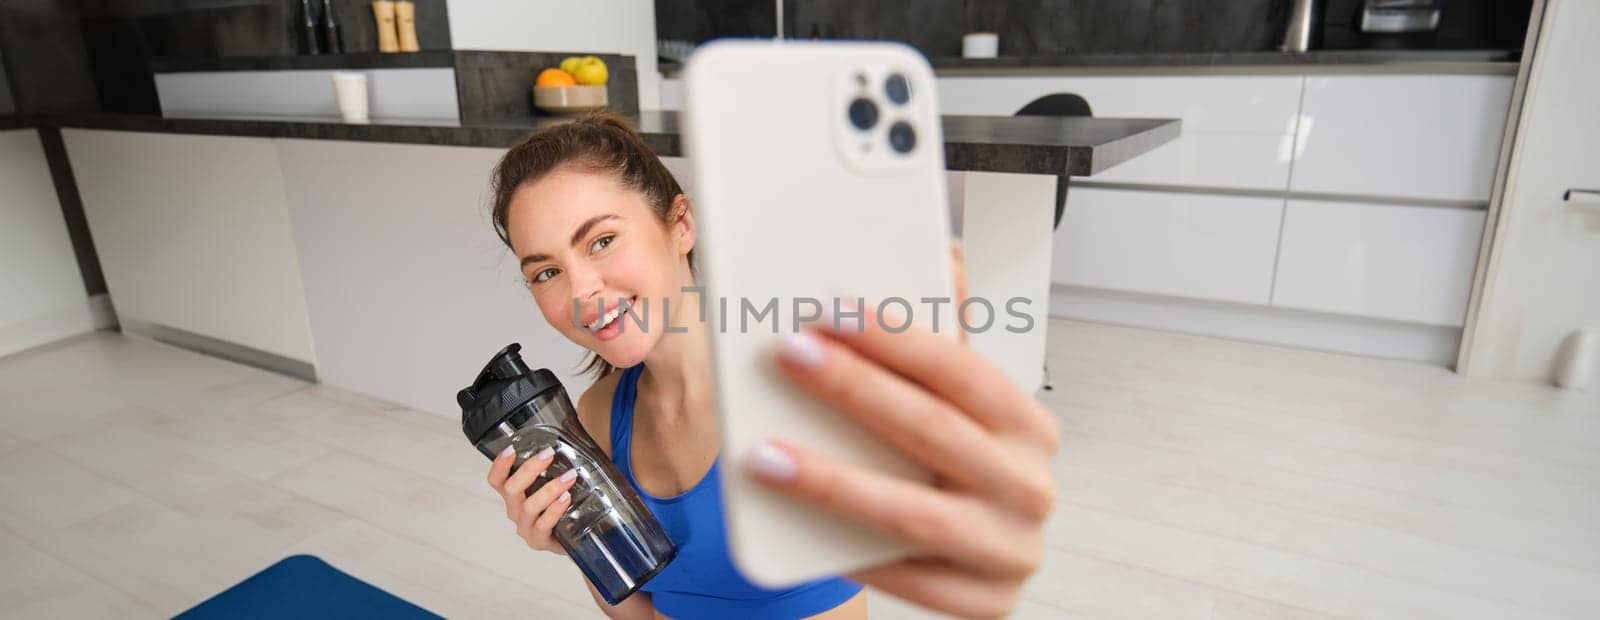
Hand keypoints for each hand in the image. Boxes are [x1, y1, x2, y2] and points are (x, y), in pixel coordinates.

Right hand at [487, 446, 579, 554]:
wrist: (576, 538)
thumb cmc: (562, 507)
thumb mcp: (555, 483)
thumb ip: (556, 463)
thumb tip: (573, 427)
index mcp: (514, 495)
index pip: (496, 480)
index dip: (500, 465)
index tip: (512, 448)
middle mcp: (515, 511)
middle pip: (511, 489)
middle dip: (529, 469)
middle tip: (549, 454)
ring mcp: (525, 527)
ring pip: (529, 507)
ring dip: (549, 489)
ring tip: (569, 477)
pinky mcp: (539, 541)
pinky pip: (543, 525)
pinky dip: (554, 510)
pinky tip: (566, 499)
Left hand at [749, 245, 1061, 617]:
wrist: (986, 556)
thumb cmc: (965, 471)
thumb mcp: (962, 406)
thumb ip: (949, 339)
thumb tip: (944, 258)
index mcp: (1027, 426)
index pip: (961, 370)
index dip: (894, 338)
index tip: (831, 313)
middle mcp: (1029, 486)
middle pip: (931, 429)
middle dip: (852, 389)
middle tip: (788, 356)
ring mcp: (1010, 549)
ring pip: (912, 513)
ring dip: (831, 481)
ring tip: (766, 456)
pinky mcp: (985, 602)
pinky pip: (906, 577)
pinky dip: (849, 550)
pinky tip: (796, 524)